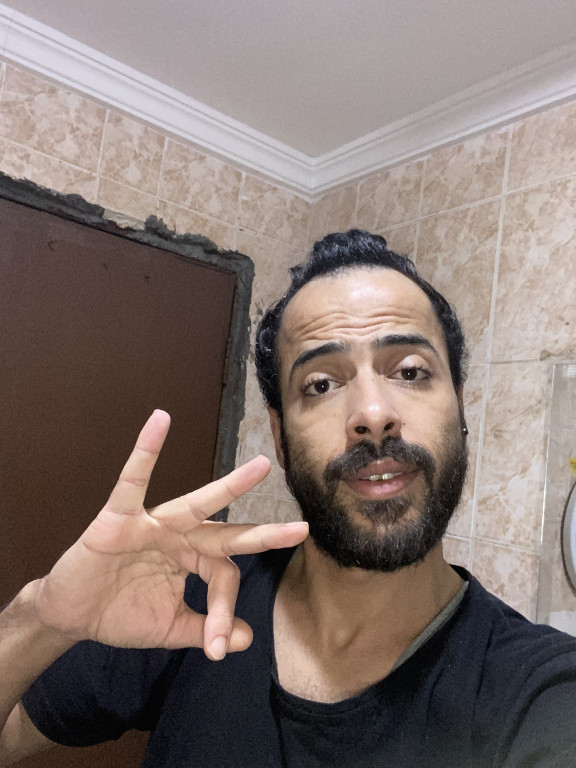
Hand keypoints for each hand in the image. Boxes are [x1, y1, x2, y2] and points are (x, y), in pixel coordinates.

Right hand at [31, 411, 307, 659]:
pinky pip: (132, 480)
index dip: (225, 612)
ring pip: (195, 504)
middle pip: (226, 532)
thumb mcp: (169, 627)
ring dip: (229, 488)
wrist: (71, 616)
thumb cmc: (120, 614)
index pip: (224, 577)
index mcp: (192, 560)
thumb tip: (247, 639)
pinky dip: (145, 451)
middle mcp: (180, 537)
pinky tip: (160, 421)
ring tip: (261, 467)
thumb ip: (206, 629)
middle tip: (301, 529)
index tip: (218, 646)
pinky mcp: (120, 518)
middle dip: (263, 532)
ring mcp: (152, 524)